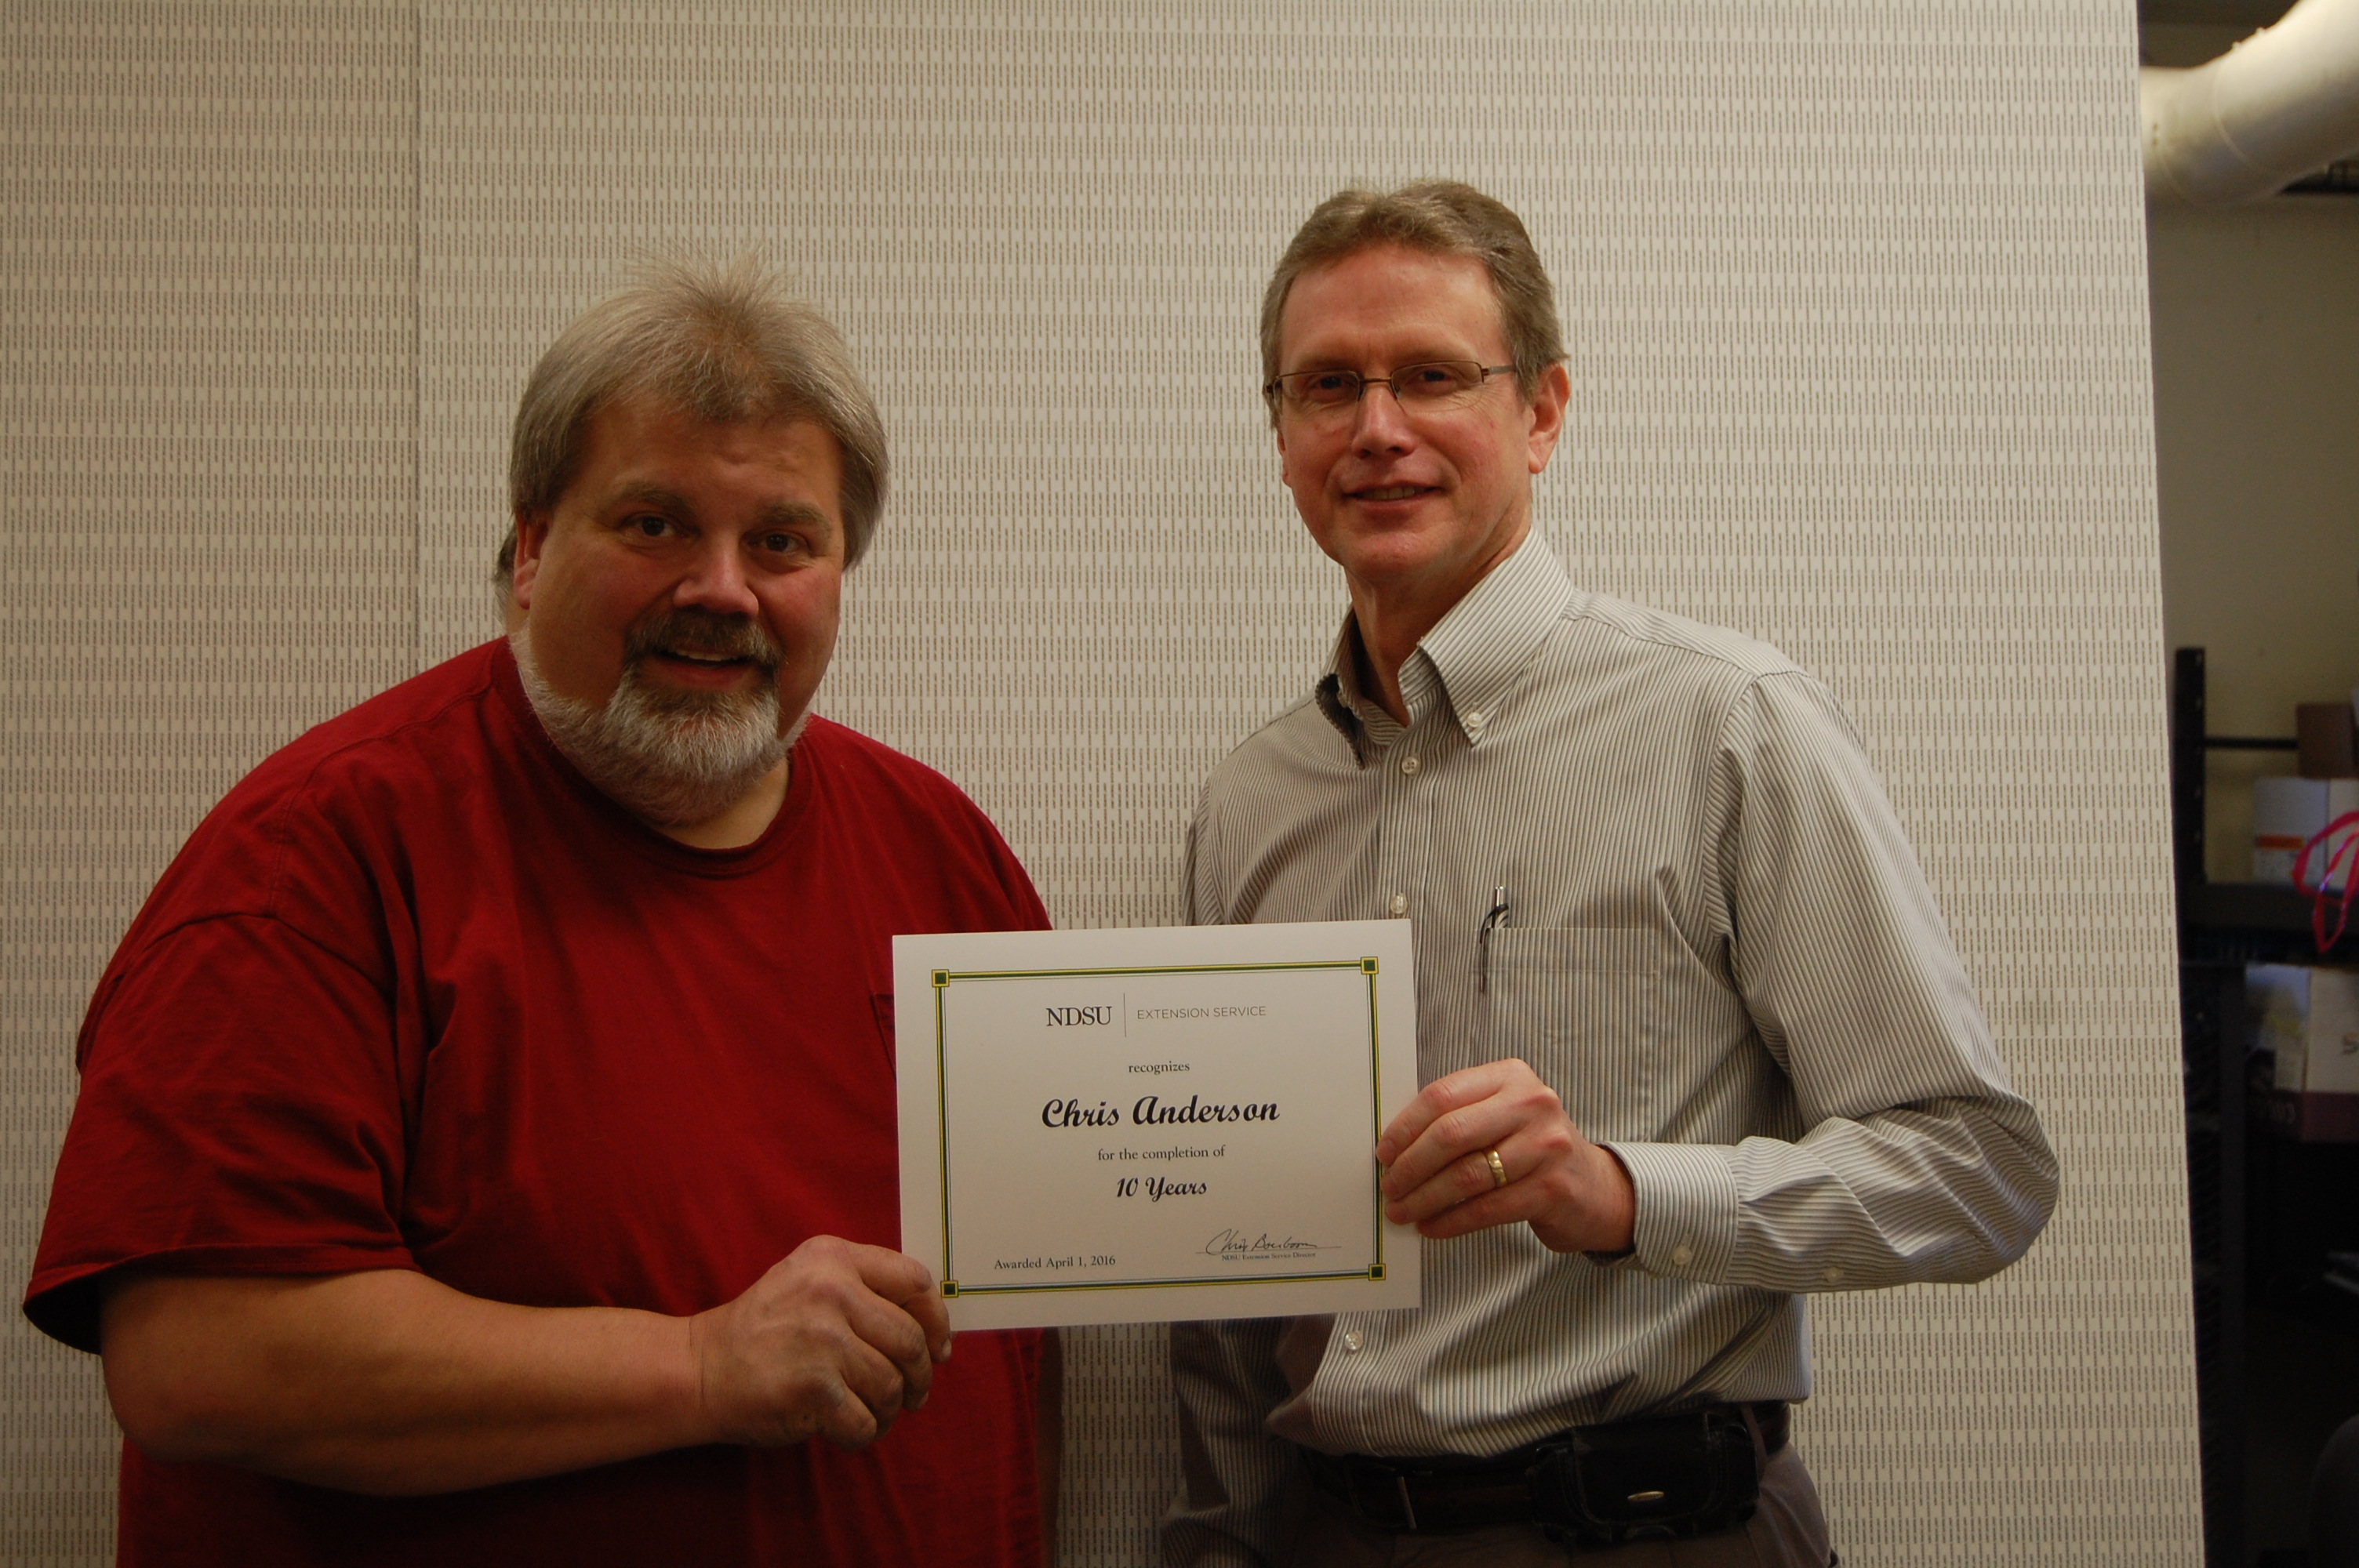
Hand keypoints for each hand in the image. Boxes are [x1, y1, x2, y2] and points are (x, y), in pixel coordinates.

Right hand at [687, 1235, 952, 1451]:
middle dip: (920, 1375)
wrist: (702, 1368)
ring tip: (874, 1412)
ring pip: (892, 1385)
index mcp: (834, 1258)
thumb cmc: (765, 1329)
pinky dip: (865, 1433)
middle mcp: (831, 1292)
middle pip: (911, 1340)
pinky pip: (865, 1421)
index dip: (936, 1320)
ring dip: (890, 1408)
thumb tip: (934, 1330)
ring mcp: (823, 1341)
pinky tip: (851, 1428)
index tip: (939, 1349)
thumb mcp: (810, 1279)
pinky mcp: (813, 1390)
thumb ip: (865, 1289)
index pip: (914, 1281)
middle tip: (914, 1395)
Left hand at [1375, 1058, 1635, 1254]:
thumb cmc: (1532, 1149)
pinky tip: (1431, 1226)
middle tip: (1389, 1186)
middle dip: (1410, 1165)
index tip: (1384, 1152)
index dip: (1405, 1127)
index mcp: (1511, 1077)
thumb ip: (1458, 1116)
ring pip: (1466, 1175)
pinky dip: (1450, 1220)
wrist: (1594, 1187)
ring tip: (1402, 1211)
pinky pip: (1485, 1208)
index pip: (1443, 1096)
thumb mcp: (1502, 1115)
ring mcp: (1546, 1146)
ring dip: (1424, 1198)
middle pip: (1451, 1133)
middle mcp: (1532, 1104)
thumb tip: (1394, 1146)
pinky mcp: (1552, 1189)